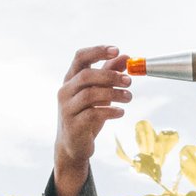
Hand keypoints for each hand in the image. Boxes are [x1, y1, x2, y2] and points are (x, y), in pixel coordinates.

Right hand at [54, 46, 132, 195]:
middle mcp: (65, 91)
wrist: (74, 145)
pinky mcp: (73, 124)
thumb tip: (125, 56)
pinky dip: (110, 111)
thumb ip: (110, 73)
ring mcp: (67, 108)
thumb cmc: (87, 113)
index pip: (80, 58)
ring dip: (114, 93)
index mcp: (71, 79)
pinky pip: (92, 114)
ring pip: (90, 94)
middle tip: (129, 81)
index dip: (98, 51)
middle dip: (111, 76)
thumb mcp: (100, 92)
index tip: (117, 50)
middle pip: (86, 75)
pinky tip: (121, 112)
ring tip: (129, 97)